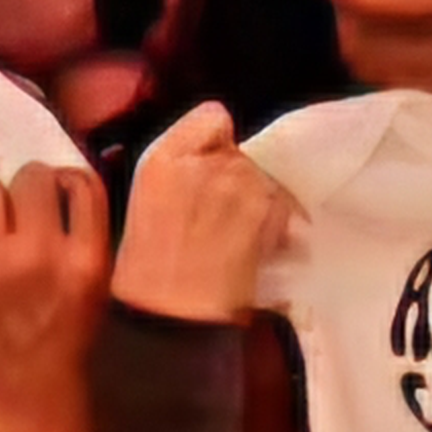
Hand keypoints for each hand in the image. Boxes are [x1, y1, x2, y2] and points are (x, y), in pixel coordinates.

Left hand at [0, 163, 110, 431]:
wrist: (22, 401)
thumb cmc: (63, 343)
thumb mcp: (93, 287)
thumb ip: (83, 235)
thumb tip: (66, 181)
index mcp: (86, 259)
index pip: (81, 184)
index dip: (66, 179)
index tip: (57, 191)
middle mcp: (39, 252)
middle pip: (31, 177)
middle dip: (27, 187)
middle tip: (21, 207)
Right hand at [112, 102, 292, 324]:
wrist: (172, 315)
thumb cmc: (151, 260)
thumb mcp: (145, 190)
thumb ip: (181, 152)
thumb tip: (219, 130)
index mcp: (168, 155)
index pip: (214, 116)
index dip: (214, 143)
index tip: (204, 169)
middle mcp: (211, 161)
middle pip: (243, 150)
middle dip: (236, 177)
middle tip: (215, 216)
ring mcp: (247, 185)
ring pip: (266, 177)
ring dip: (258, 202)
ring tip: (233, 238)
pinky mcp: (276, 213)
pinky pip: (285, 204)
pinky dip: (279, 224)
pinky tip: (253, 249)